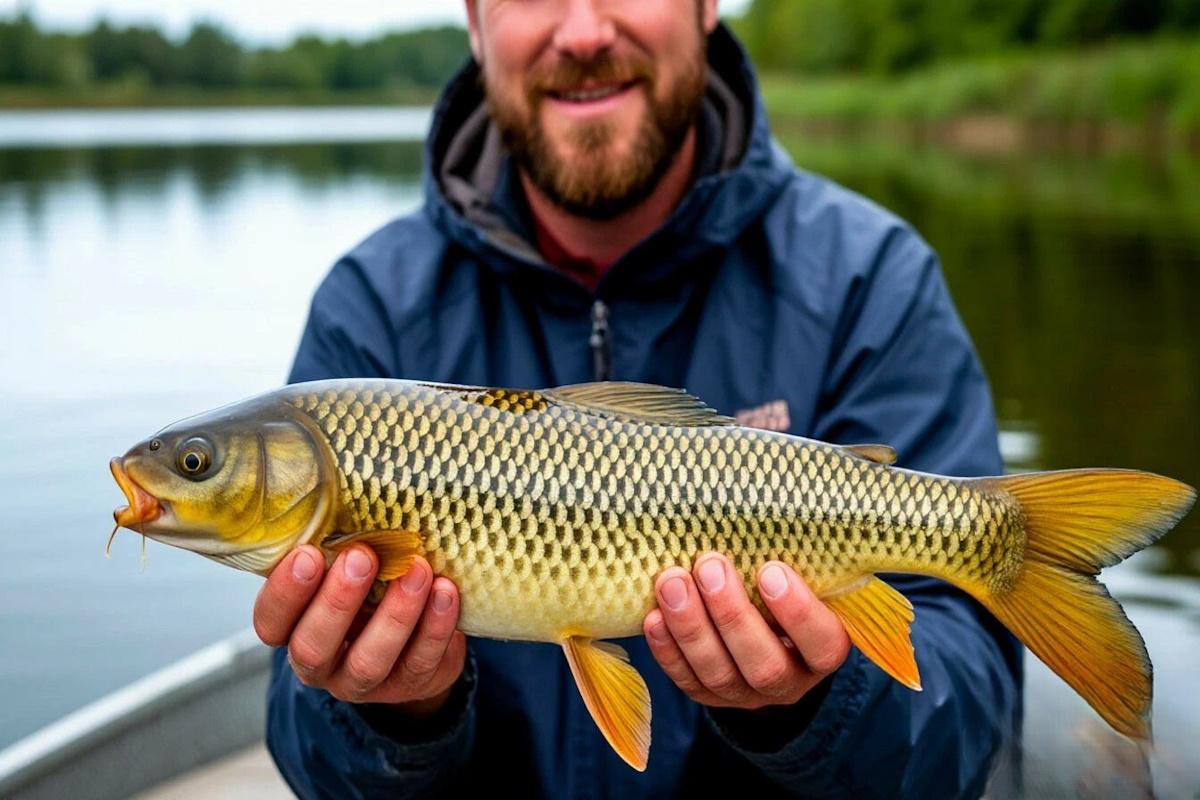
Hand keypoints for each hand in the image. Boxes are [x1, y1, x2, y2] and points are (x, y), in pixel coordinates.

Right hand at [253, 545, 465, 715]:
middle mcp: (321, 663)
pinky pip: (420, 662)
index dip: (285, 592)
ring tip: (417, 570)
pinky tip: (445, 591)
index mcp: (294, 629)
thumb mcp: (344, 567)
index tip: (309, 553)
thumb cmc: (370, 586)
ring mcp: (364, 681)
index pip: (271, 621)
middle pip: (313, 648)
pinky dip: (435, 626)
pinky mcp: (409, 685)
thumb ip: (338, 546)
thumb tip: (352, 487)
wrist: (415, 636)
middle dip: (337, 602)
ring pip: (370, 662)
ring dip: (395, 614)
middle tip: (362, 557)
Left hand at [643, 554, 849, 709]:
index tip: (771, 570)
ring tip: (672, 581)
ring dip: (691, 627)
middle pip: (764, 665)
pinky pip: (686, 680)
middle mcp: (789, 681)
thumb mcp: (802, 570)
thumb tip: (770, 488)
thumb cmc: (783, 580)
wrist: (760, 621)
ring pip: (719, 675)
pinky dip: (667, 650)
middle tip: (709, 565)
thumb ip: (795, 549)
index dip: (798, 613)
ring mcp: (746, 694)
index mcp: (823, 649)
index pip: (822, 644)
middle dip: (732, 615)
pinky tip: (654, 616)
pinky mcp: (708, 695)